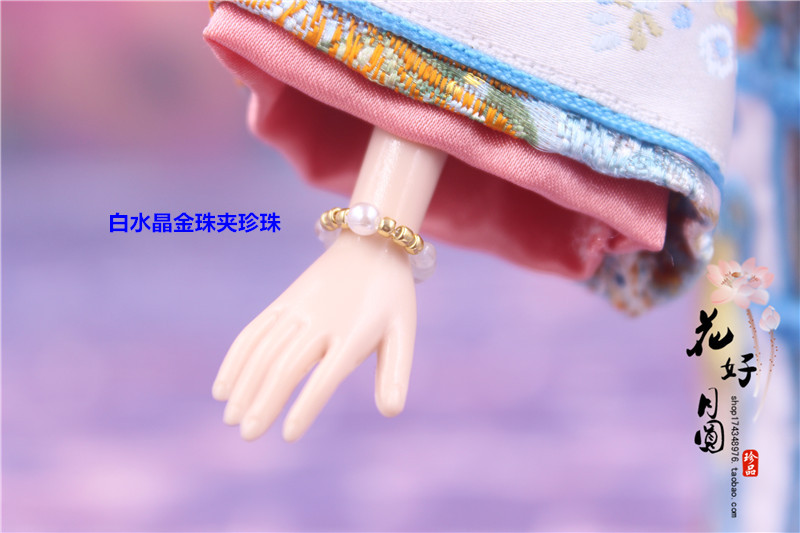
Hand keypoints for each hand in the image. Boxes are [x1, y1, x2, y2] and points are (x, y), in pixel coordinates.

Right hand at [211, 230, 416, 440]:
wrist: (370, 242)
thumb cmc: (390, 296)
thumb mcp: (403, 331)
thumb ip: (394, 372)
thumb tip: (391, 412)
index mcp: (353, 333)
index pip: (325, 376)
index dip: (306, 406)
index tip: (288, 436)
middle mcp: (320, 321)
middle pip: (286, 366)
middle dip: (264, 401)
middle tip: (248, 435)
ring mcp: (297, 310)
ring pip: (264, 351)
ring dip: (244, 385)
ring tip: (232, 419)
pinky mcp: (282, 303)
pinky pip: (253, 332)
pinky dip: (236, 359)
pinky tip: (223, 388)